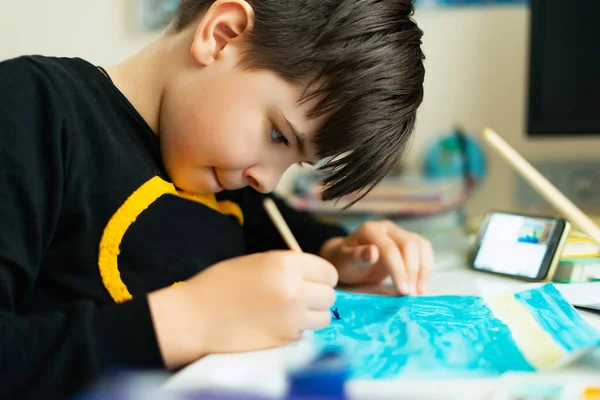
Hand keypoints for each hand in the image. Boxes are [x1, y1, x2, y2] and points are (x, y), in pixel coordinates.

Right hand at [148, 251, 337, 368]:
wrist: (195, 318)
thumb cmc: (220, 285)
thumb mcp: (256, 262)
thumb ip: (286, 266)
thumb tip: (311, 274)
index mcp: (286, 263)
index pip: (327, 271)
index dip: (322, 277)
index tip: (314, 282)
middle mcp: (294, 289)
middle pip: (330, 295)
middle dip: (319, 297)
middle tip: (302, 299)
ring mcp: (291, 317)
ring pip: (323, 317)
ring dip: (312, 316)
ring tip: (290, 314)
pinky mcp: (285, 340)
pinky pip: (305, 334)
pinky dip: (296, 331)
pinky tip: (276, 326)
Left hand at [319, 221, 433, 295]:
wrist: (348, 259)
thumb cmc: (345, 262)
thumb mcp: (345, 262)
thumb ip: (357, 257)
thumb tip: (372, 252)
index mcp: (370, 230)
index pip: (389, 249)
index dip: (398, 270)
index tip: (403, 291)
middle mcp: (387, 228)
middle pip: (408, 245)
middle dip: (412, 271)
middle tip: (412, 294)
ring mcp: (399, 233)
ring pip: (420, 246)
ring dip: (424, 269)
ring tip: (421, 292)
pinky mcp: (408, 242)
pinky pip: (423, 250)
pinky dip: (426, 267)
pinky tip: (423, 285)